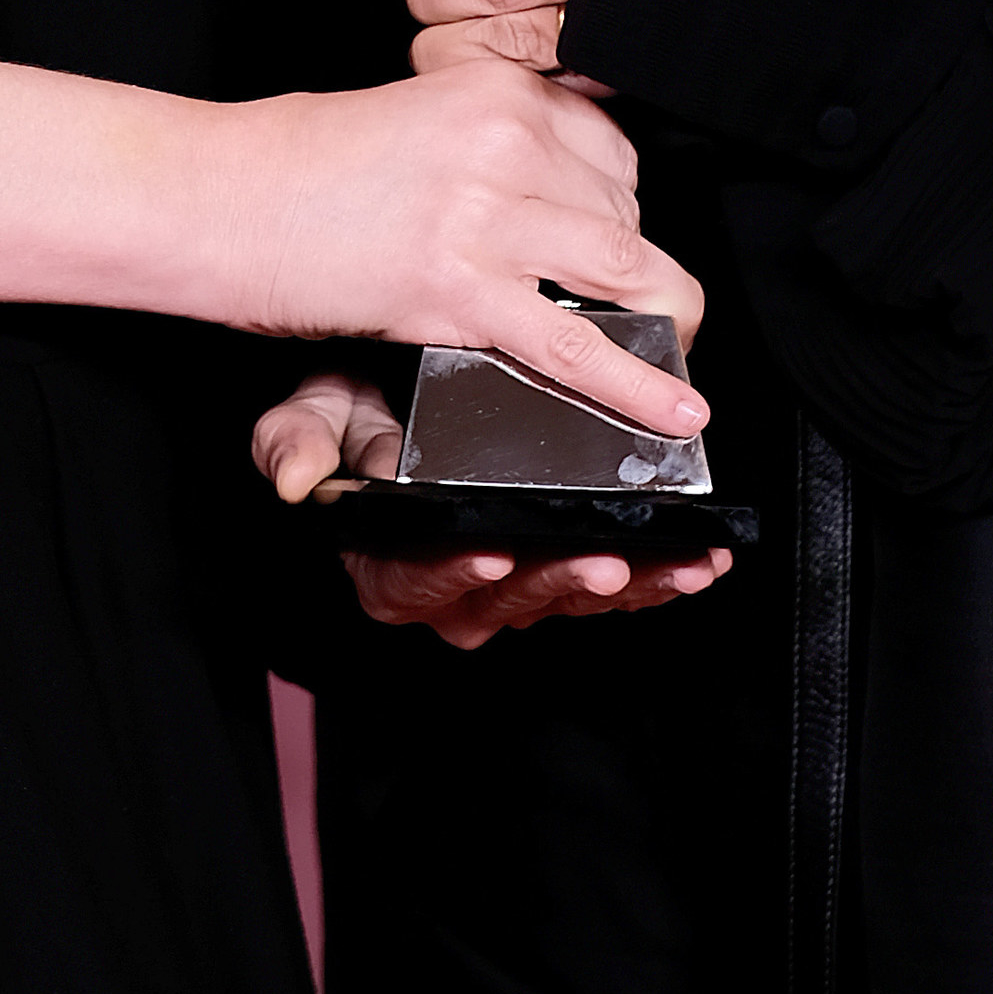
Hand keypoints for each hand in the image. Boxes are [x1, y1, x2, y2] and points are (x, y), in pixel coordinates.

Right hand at [210, 60, 703, 442]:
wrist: (218, 196)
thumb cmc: (297, 161)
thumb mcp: (415, 114)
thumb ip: (490, 138)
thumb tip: (553, 185)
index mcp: (497, 89)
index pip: (612, 148)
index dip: (614, 202)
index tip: (602, 235)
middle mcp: (505, 141)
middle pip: (624, 210)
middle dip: (624, 264)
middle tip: (603, 299)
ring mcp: (486, 215)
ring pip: (623, 271)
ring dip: (657, 319)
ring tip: (674, 353)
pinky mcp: (459, 290)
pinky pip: (575, 346)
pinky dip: (637, 389)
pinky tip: (678, 414)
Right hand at [249, 367, 731, 649]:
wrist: (409, 393)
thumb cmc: (360, 406)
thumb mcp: (314, 410)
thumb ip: (295, 439)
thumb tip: (291, 476)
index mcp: (389, 562)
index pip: (413, 582)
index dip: (450, 573)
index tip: (490, 549)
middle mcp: (453, 587)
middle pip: (507, 600)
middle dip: (560, 582)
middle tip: (604, 559)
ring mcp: (515, 583)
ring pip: (571, 598)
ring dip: (632, 585)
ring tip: (675, 562)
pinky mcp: (566, 568)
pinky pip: (617, 586)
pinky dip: (663, 576)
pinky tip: (700, 560)